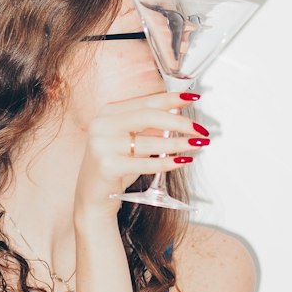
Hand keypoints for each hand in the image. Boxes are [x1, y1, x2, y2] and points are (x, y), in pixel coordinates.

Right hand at [73, 89, 206, 215]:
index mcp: (108, 112)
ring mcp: (102, 145)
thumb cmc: (115, 163)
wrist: (91, 193)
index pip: (146, 101)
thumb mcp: (130, 140)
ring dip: (178, 143)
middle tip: (200, 129)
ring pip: (149, 142)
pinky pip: (145, 164)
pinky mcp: (107, 166)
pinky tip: (181, 161)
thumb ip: (149, 126)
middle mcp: (102, 125)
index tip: (193, 98)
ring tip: (196, 145)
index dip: (172, 98)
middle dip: (179, 122)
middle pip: (149, 116)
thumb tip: (178, 111)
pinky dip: (166, 162)